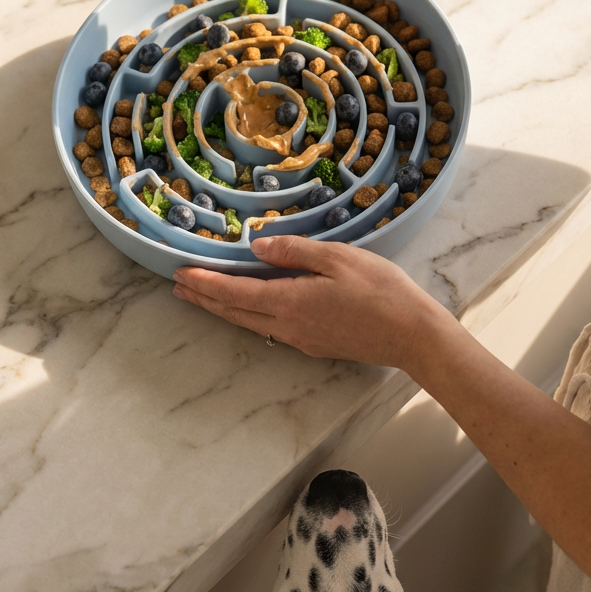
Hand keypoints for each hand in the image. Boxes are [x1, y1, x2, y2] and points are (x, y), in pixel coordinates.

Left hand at [172, 235, 448, 366]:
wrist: (412, 335)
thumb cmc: (381, 291)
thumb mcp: (338, 258)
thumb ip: (294, 251)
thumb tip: (257, 246)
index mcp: (289, 302)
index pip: (234, 292)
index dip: (204, 283)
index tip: (179, 274)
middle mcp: (287, 326)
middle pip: (234, 312)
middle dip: (204, 299)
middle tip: (178, 288)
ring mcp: (300, 339)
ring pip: (249, 323)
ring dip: (222, 309)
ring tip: (201, 298)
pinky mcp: (315, 344)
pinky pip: (269, 329)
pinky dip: (247, 316)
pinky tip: (248, 309)